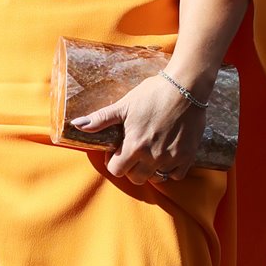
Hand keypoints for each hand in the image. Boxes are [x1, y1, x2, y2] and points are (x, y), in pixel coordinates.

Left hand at [71, 74, 205, 184]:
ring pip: (155, 178)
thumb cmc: (152, 93)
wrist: (185, 88)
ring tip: (149, 151)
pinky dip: (169, 169)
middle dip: (130, 167)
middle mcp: (153, 157)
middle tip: (133, 150)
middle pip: (135, 178)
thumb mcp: (124, 105)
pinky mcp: (188, 157)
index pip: (117, 171)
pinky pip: (175, 175)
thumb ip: (101, 119)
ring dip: (149, 169)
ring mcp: (171, 159)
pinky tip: (166, 153)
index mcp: (135, 146)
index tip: (118, 149)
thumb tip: (77, 125)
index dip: (114, 161)